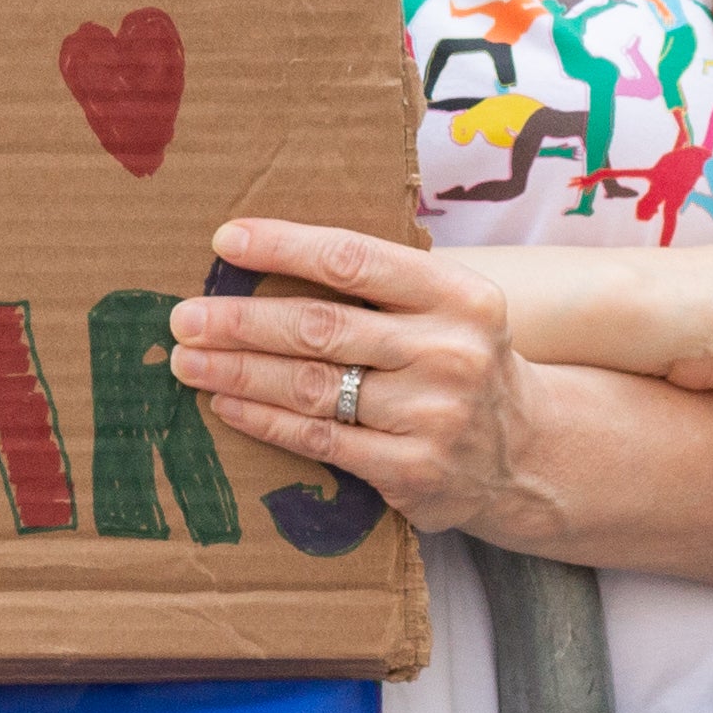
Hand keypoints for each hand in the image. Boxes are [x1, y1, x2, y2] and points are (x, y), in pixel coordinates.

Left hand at [159, 219, 569, 547]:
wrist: (528, 453)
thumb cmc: (460, 362)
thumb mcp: (449, 308)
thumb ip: (382, 284)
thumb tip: (267, 255)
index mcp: (458, 296)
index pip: (354, 260)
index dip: (283, 247)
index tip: (224, 242)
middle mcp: (449, 352)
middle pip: (322, 327)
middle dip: (241, 321)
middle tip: (184, 316)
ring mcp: (433, 416)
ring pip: (312, 387)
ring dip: (238, 372)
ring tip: (188, 360)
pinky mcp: (412, 471)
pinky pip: (319, 439)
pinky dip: (264, 419)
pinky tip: (226, 402)